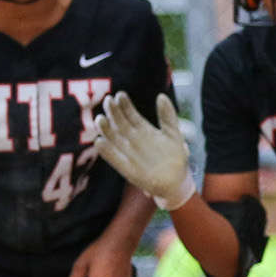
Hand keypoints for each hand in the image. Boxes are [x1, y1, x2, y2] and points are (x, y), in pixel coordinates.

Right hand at [89, 92, 194, 208]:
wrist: (176, 182)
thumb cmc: (175, 157)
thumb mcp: (173, 134)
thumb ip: (167, 115)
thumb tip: (160, 95)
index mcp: (145, 131)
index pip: (132, 115)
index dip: (125, 105)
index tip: (119, 94)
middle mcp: (134, 141)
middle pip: (121, 124)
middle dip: (114, 112)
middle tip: (108, 100)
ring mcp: (130, 154)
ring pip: (114, 139)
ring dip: (106, 130)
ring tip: (100, 119)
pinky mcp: (127, 169)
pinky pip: (114, 159)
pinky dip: (107, 151)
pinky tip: (99, 142)